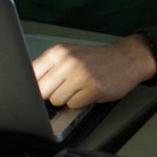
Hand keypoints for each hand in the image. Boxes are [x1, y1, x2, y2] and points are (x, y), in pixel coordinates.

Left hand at [32, 39, 155, 108]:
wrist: (127, 58)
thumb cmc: (97, 59)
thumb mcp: (70, 54)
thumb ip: (49, 67)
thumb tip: (29, 86)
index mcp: (58, 51)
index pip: (31, 75)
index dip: (34, 87)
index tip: (39, 90)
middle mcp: (68, 61)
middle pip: (42, 91)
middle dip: (50, 94)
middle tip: (64, 88)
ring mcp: (80, 74)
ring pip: (56, 100)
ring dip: (67, 99)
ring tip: (79, 88)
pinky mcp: (92, 88)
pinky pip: (73, 105)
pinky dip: (80, 102)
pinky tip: (89, 92)